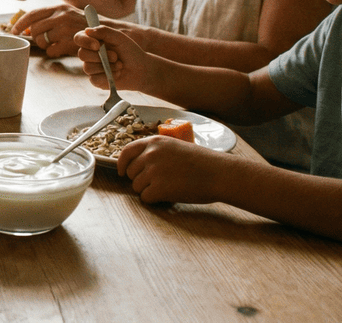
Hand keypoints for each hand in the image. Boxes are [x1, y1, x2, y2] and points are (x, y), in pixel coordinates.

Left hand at [11, 4, 89, 57]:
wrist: (107, 34)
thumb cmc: (85, 26)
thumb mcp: (68, 15)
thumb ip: (51, 18)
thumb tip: (29, 27)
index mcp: (60, 8)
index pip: (33, 14)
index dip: (21, 23)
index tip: (14, 31)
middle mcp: (62, 16)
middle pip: (35, 29)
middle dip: (36, 37)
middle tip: (44, 40)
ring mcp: (66, 29)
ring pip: (42, 40)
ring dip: (45, 45)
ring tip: (55, 43)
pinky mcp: (70, 42)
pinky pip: (51, 50)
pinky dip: (54, 52)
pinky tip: (62, 49)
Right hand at [73, 24, 151, 93]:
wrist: (140, 69)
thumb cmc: (130, 51)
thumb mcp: (119, 38)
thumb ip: (104, 31)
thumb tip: (88, 30)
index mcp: (93, 41)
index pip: (79, 38)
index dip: (85, 41)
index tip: (97, 45)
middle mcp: (89, 54)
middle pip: (81, 54)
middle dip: (100, 56)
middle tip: (115, 56)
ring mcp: (91, 67)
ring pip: (87, 68)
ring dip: (107, 67)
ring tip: (119, 65)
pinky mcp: (96, 80)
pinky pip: (94, 79)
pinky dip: (107, 76)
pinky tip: (117, 74)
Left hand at [116, 136, 231, 203]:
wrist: (219, 174)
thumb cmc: (202, 162)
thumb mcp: (176, 147)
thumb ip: (156, 152)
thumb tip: (139, 164)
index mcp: (155, 142)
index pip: (126, 151)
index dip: (122, 164)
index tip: (122, 172)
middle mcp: (150, 154)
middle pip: (130, 172)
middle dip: (140, 180)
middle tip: (158, 183)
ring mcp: (153, 171)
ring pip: (136, 186)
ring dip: (148, 190)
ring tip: (168, 188)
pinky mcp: (158, 188)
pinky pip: (145, 198)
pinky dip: (154, 200)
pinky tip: (168, 196)